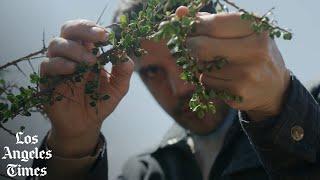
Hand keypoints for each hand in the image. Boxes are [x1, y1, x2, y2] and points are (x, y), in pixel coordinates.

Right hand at [40, 19, 133, 156]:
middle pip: (68, 30)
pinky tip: (74, 70)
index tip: (107, 35)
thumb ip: (124, 70)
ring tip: (91, 62)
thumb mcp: (118, 87)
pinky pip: (47, 65)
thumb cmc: (101, 101)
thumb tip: (124, 53)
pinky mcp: (47, 80)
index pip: (85, 30)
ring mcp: (57, 66)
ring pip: (56, 44)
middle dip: (84, 29)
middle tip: (101, 37)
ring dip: (75, 49)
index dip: (93, 28)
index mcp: (87, 51)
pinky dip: (60, 64)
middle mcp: (70, 54)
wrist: (86, 124)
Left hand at [176, 7, 289, 120]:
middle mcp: (255, 51)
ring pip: (201, 68)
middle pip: (202, 47)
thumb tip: (180, 12)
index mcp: (257, 28)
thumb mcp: (242, 32)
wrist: (275, 88)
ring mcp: (247, 75)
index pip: (212, 25)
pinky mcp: (238, 95)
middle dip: (190, 45)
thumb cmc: (253, 52)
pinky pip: (206, 83)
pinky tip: (220, 77)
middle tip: (191, 45)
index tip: (191, 29)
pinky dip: (207, 79)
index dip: (194, 27)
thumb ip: (212, 20)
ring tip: (214, 63)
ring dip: (200, 64)